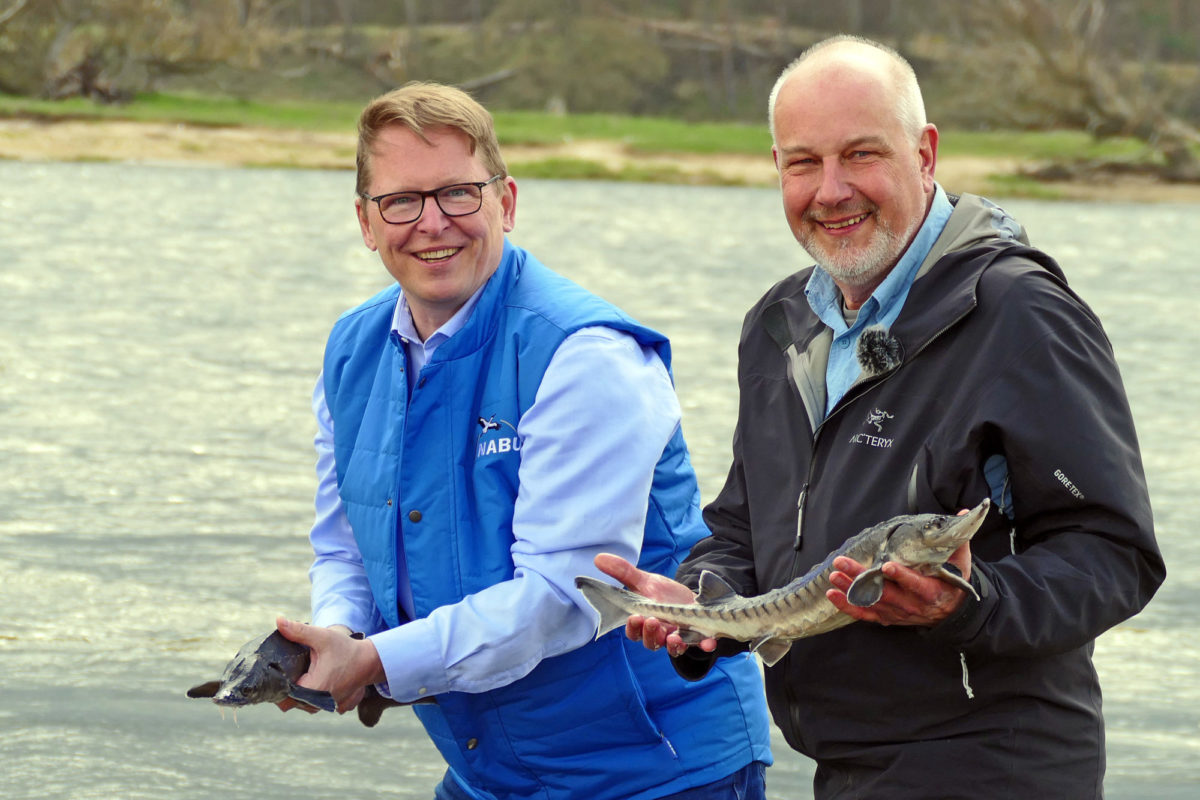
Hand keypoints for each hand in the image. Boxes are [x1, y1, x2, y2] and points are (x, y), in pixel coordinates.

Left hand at [274, 617, 383, 713]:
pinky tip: (308, 680)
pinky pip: (311, 705)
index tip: (275, 673)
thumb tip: (278, 620)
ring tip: (297, 675)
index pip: (282, 697)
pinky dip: (307, 695)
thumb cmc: (347, 649)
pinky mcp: (331, 705)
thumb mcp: (322, 637)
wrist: (370, 661)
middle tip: (286, 671)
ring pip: (300, 705)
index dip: (275, 687)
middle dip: (284, 690)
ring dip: (296, 693)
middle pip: (289, 703)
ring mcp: (326, 705)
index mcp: (314, 688)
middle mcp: (319, 702)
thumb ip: (298, 631)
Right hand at [593, 553, 717, 657]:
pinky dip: (704, 644)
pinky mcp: (698, 636)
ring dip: (673, 645)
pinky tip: (708, 641)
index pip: (634, 631)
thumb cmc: (663, 594)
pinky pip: (701, 644)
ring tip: (674, 637)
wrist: (689, 600)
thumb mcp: (645, 581)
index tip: (634, 616)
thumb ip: (623, 572)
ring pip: (673, 648)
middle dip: (650, 634)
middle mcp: (659, 634)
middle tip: (652, 621)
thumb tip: (598, 558)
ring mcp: (678, 637)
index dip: (633, 627)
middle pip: (651, 642)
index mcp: (644, 622)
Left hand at [825, 540, 972, 626]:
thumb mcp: (960, 563)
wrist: (951, 612)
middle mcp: (912, 605)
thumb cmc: (953, 582)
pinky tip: (833, 593)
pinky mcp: (887, 617)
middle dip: (862, 577)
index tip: (887, 566)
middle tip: (842, 562)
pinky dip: (848, 606)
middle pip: (885, 592)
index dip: (902, 577)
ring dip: (850, 589)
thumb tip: (964, 513)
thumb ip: (958, 540)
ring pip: (872, 602)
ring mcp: (898, 613)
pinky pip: (865, 614)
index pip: (916, 585)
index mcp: (932, 592)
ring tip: (834, 574)